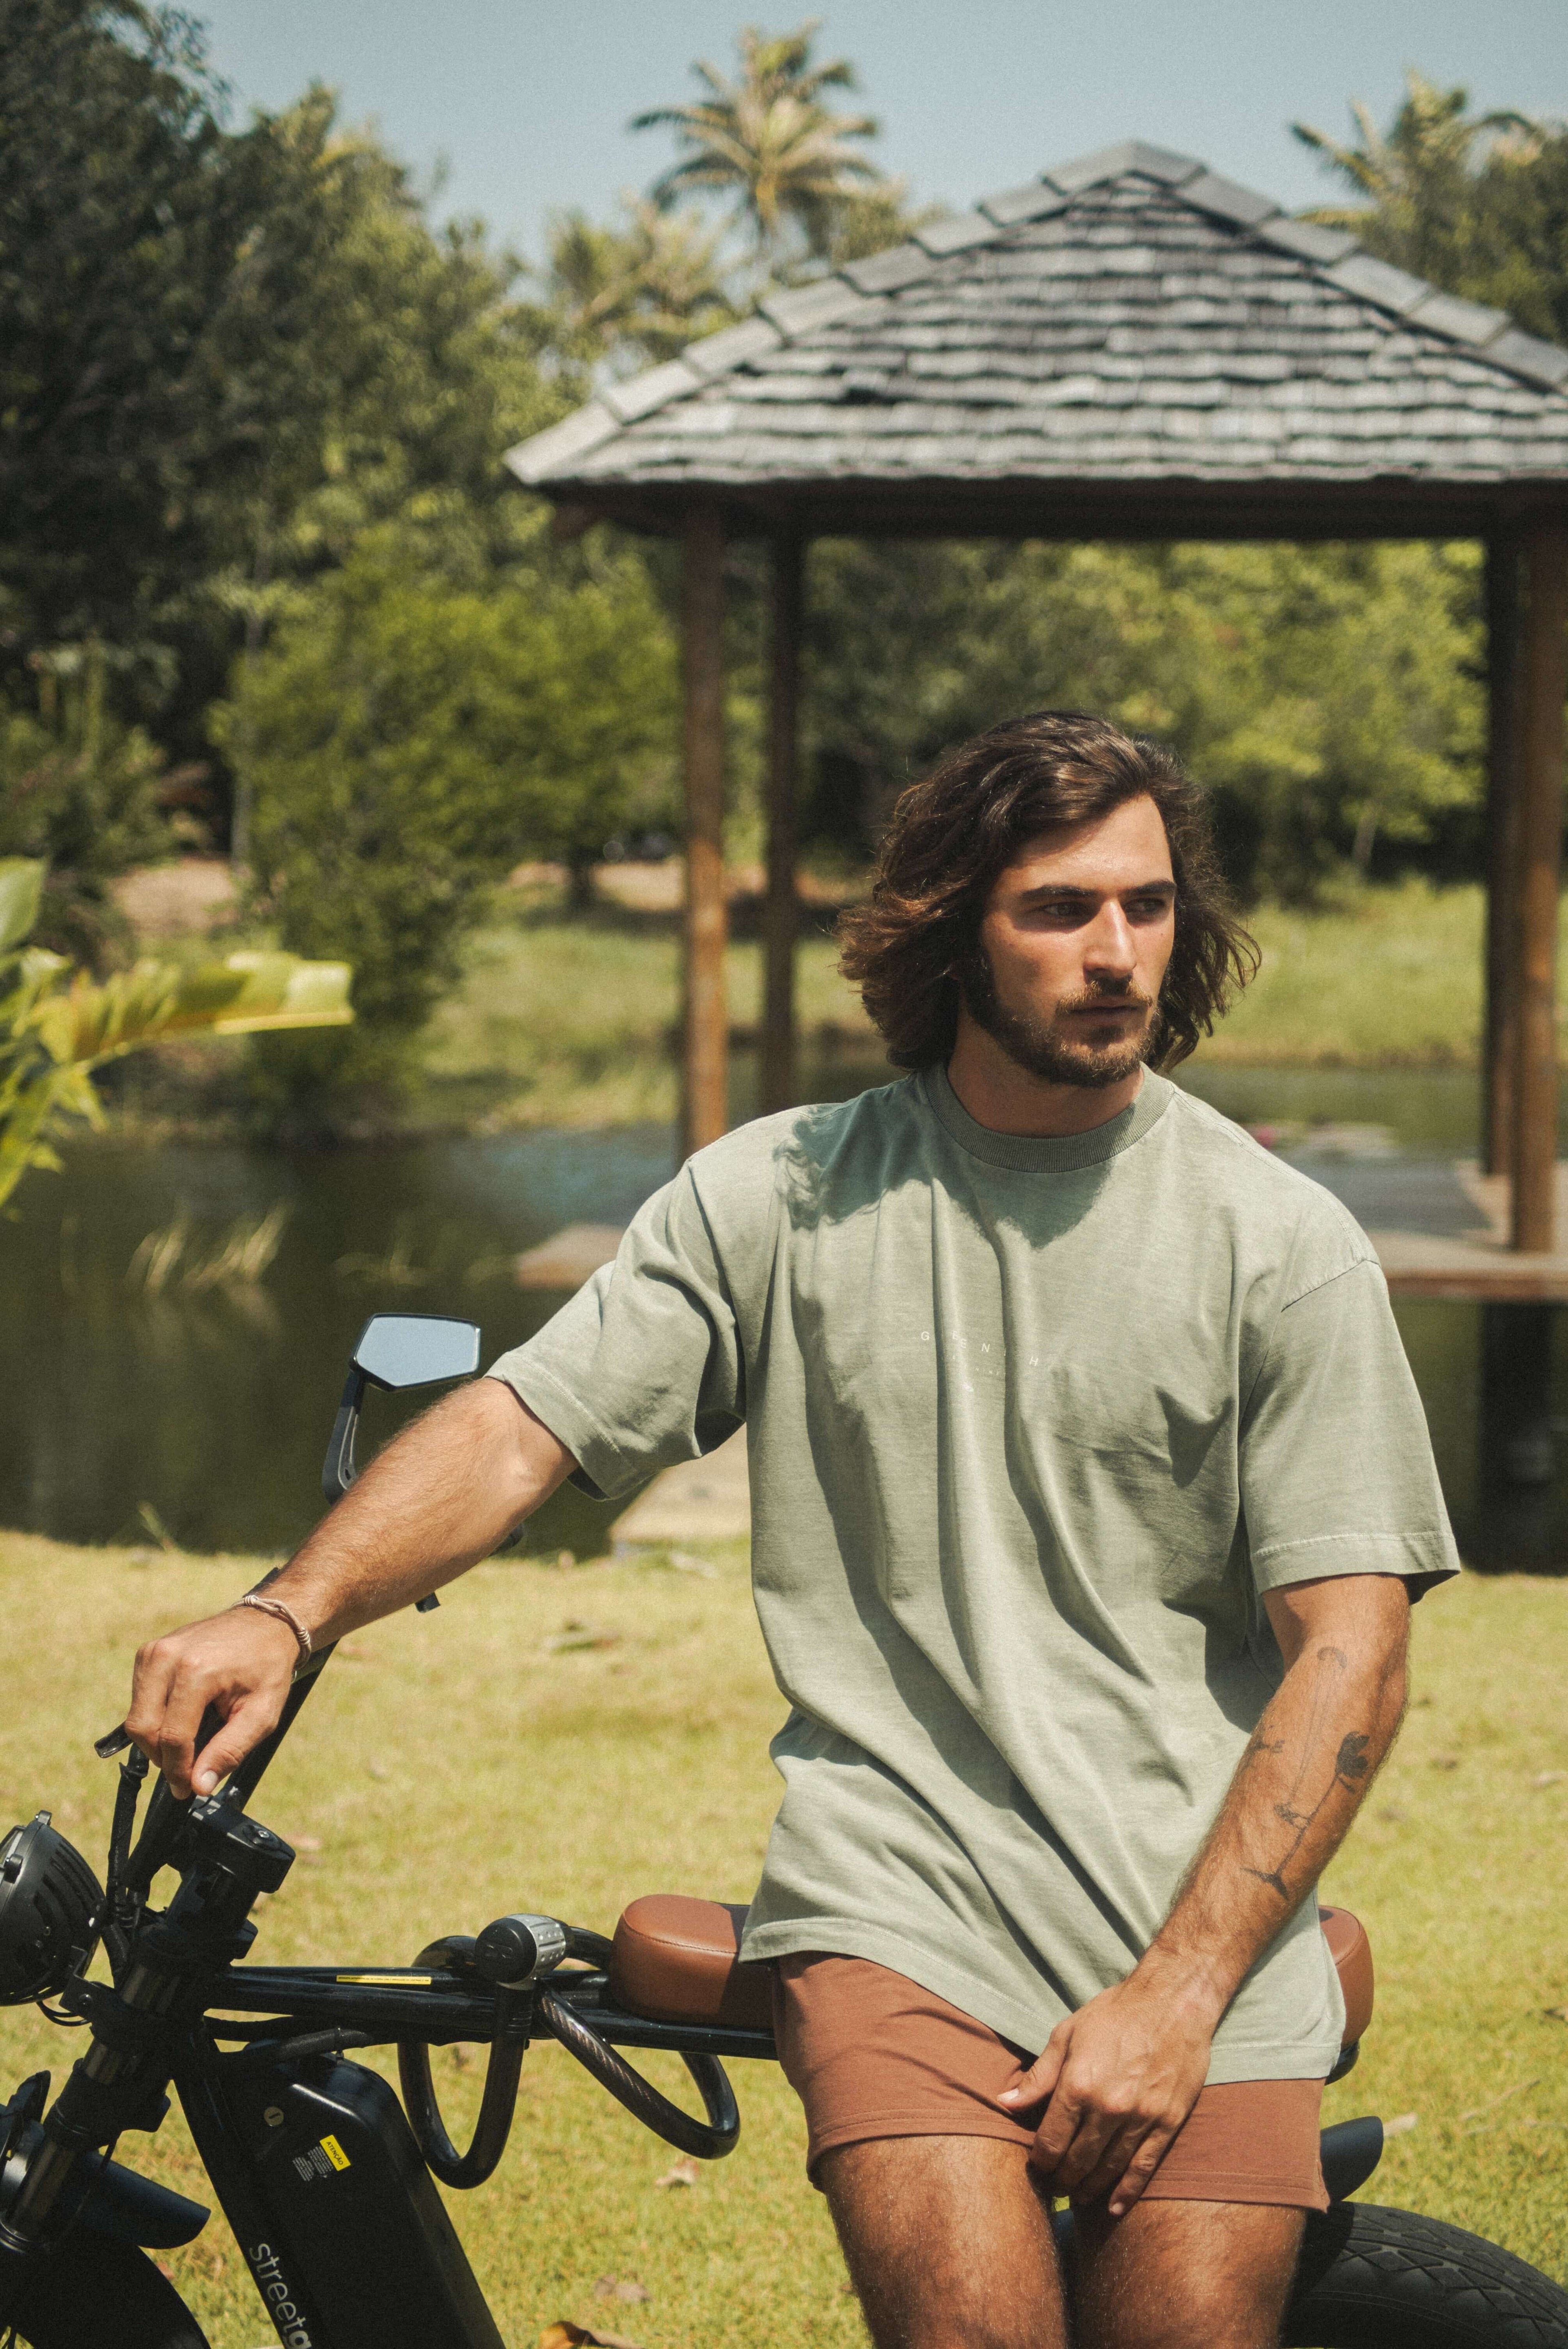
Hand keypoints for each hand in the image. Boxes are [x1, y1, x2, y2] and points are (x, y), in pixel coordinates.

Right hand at [126, 1607, 299, 1797]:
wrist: (265, 1625)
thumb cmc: (267, 1667)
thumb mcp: (261, 1714)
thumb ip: (229, 1751)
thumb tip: (198, 1786)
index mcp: (196, 1670)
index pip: (173, 1737)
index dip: (178, 1771)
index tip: (187, 1790)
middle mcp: (167, 1657)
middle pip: (144, 1728)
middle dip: (163, 1757)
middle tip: (188, 1769)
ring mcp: (153, 1652)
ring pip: (137, 1717)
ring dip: (157, 1740)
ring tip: (191, 1741)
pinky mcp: (148, 1653)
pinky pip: (139, 1700)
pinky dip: (156, 1719)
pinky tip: (184, 1717)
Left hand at [998, 1963, 1218, 2215]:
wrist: (1172, 2002)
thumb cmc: (1114, 2014)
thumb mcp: (1067, 2035)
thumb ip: (1038, 2076)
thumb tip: (1005, 2104)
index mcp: (1078, 2084)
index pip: (1050, 2140)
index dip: (1041, 2160)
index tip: (1038, 2167)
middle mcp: (1108, 2107)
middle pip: (1078, 2160)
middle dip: (1063, 2179)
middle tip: (1056, 2187)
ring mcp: (1140, 2118)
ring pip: (1108, 2169)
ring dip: (1090, 2189)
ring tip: (1079, 2196)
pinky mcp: (1167, 2123)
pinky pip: (1144, 2167)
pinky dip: (1127, 2192)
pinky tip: (1114, 2207)